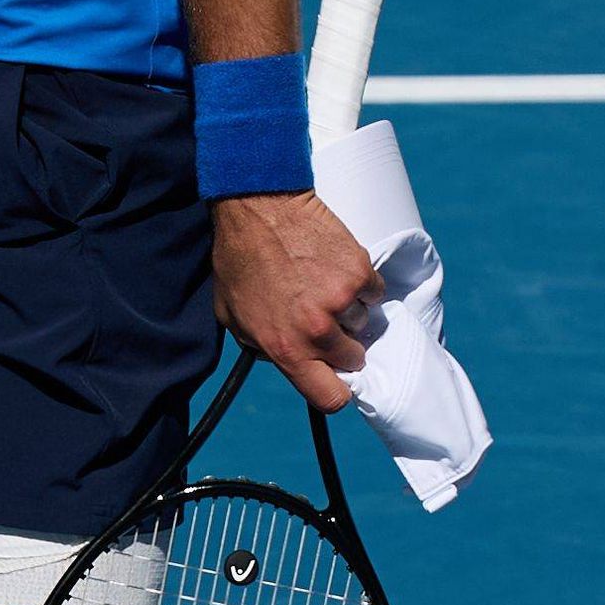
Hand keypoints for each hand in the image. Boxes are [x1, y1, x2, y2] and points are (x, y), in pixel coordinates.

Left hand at [212, 193, 381, 412]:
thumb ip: (260, 347)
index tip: (334, 376)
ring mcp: (342, 300)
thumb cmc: (238, 258)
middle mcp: (317, 331)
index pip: (330, 398)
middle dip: (342, 343)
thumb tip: (282, 361)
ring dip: (348, 308)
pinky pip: (372, 290)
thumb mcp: (232, 316)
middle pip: (353, 359)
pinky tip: (333, 265)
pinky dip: (360, 281)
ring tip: (321, 282)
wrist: (258, 206)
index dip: (335, 389)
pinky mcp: (359, 271)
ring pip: (363, 321)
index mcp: (286, 349)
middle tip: (325, 318)